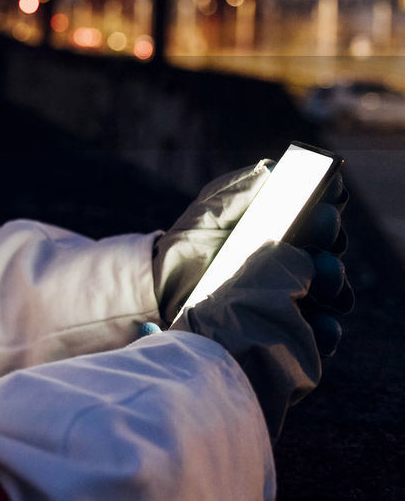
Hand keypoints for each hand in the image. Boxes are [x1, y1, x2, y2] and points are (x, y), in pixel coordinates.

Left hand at [153, 164, 351, 327]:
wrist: (165, 293)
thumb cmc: (189, 245)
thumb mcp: (208, 214)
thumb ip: (237, 192)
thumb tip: (272, 169)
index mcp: (283, 226)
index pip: (319, 211)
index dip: (330, 200)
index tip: (332, 193)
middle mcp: (297, 258)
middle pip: (331, 247)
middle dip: (332, 237)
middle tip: (324, 233)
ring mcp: (297, 293)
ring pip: (332, 288)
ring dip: (334, 281)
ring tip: (323, 276)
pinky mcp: (289, 327)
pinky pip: (318, 331)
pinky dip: (326, 328)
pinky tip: (320, 321)